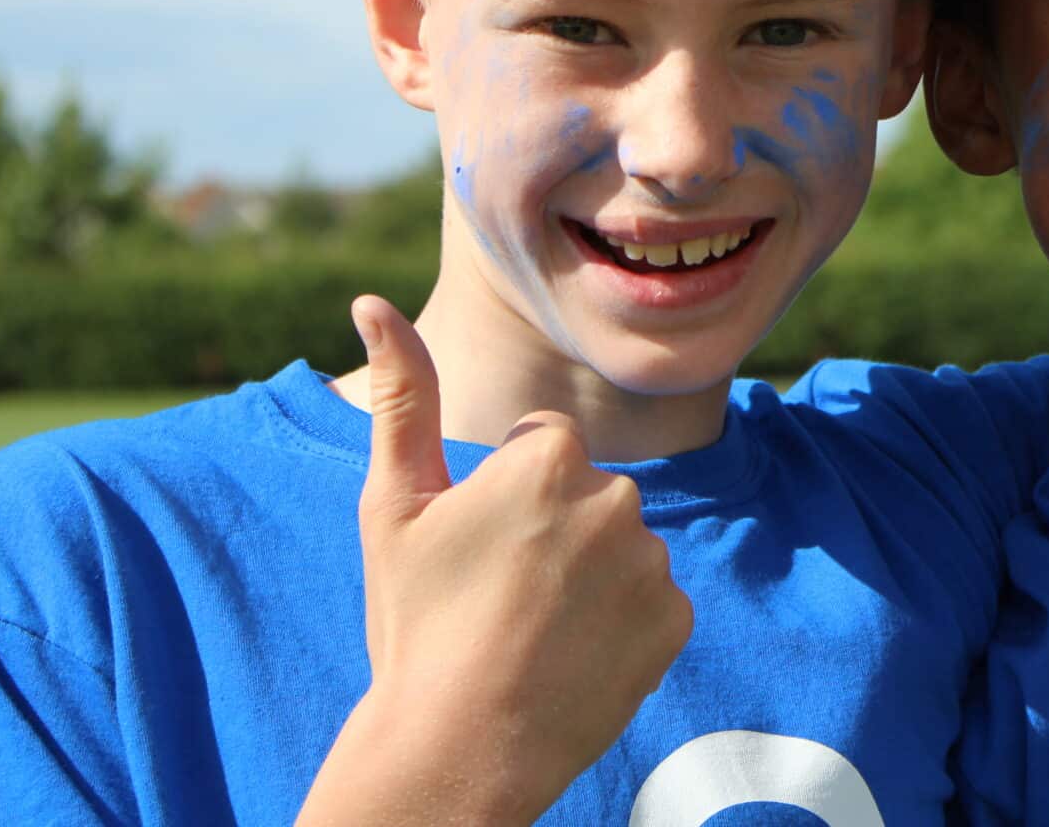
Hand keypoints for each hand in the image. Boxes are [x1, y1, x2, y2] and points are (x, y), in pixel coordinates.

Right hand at [327, 295, 692, 819]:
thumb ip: (400, 395)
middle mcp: (618, 497)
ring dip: (588, 576)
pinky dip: (620, 623)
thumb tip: (370, 300)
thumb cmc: (416, 623)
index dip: (504, 495)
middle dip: (551, 530)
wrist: (457, 749)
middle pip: (586, 493)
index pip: (543, 446)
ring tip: (532, 632)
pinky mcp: (678, 620)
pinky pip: (651, 600)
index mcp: (552, 459)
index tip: (477, 547)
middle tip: (500, 594)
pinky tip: (571, 657)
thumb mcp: (394, 507)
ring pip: (620, 547)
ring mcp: (653, 562)